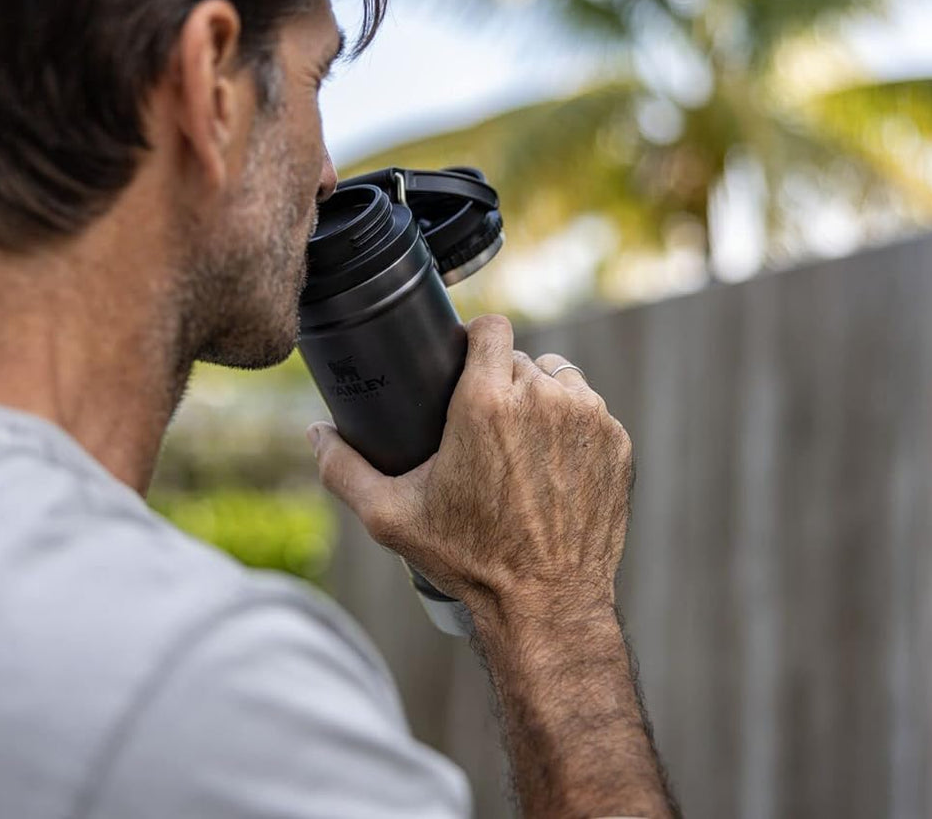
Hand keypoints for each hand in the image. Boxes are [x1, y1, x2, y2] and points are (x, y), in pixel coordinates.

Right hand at [308, 314, 634, 625]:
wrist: (546, 604)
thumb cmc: (468, 560)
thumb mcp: (390, 517)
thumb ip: (343, 469)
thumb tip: (315, 434)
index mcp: (486, 403)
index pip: (491, 327)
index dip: (476, 340)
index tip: (465, 363)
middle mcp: (542, 399)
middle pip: (519, 359)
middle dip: (501, 383)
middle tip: (483, 427)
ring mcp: (587, 419)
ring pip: (559, 380)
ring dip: (540, 399)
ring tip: (519, 443)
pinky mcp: (616, 443)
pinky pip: (590, 412)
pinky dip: (572, 429)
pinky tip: (551, 465)